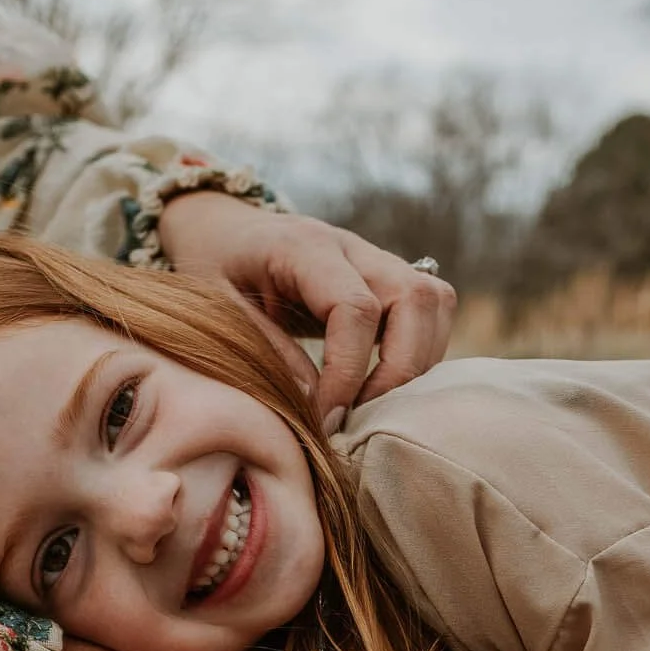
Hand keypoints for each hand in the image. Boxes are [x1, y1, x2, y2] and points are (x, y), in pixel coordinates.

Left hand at [156, 191, 456, 421]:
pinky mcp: (389, 277)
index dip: (349, 371)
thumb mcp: (217, 310)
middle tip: (360, 418)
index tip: (327, 418)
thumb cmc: (215, 269)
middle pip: (415, 299)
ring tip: (373, 406)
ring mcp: (377, 258)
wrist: (225, 232)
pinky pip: (430, 310)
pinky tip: (380, 386)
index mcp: (304, 247)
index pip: (355, 307)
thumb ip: (266, 350)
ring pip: (434, 302)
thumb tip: (314, 401)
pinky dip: (419, 353)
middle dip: (399, 371)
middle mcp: (352, 246)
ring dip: (417, 362)